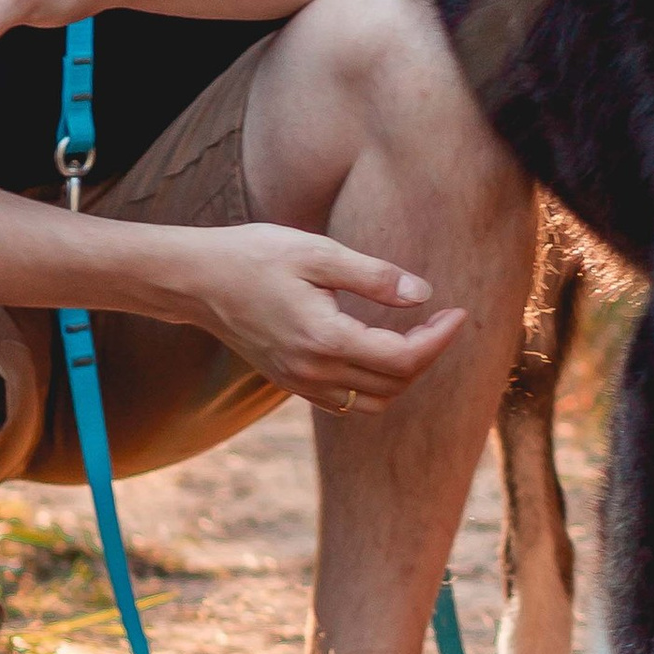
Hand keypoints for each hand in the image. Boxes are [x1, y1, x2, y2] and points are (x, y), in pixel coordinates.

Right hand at [147, 220, 467, 414]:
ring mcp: (300, 382)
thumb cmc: (255, 255)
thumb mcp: (318, 253)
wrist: (195, 281)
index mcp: (324, 338)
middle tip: (441, 318)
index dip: (439, 339)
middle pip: (394, 384)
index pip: (403, 358)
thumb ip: (374, 277)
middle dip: (428, 354)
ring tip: (417, 335)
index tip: (458, 312)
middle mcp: (313, 371)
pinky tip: (377, 348)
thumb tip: (424, 295)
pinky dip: (373, 383)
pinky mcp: (290, 382)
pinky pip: (345, 401)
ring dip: (403, 375)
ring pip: (372, 401)